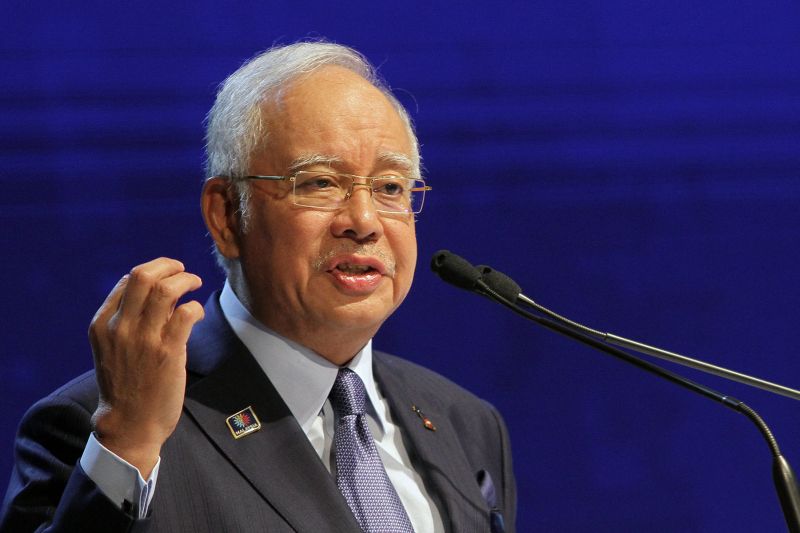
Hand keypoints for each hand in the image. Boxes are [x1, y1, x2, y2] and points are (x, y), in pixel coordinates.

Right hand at [88, 258, 203, 476]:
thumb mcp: (113, 348)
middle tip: (182, 270)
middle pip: (143, 276)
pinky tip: (198, 314)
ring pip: (167, 290)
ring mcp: (143, 339)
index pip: (128, 280)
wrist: (129, 424)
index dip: (152, 271)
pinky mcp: (167, 353)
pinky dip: (196, 307)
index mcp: (102, 324)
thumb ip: (127, 320)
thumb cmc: (126, 385)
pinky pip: (186, 314)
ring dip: (186, 280)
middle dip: (168, 265)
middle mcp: (120, 327)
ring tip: (195, 283)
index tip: (167, 276)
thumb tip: (158, 291)